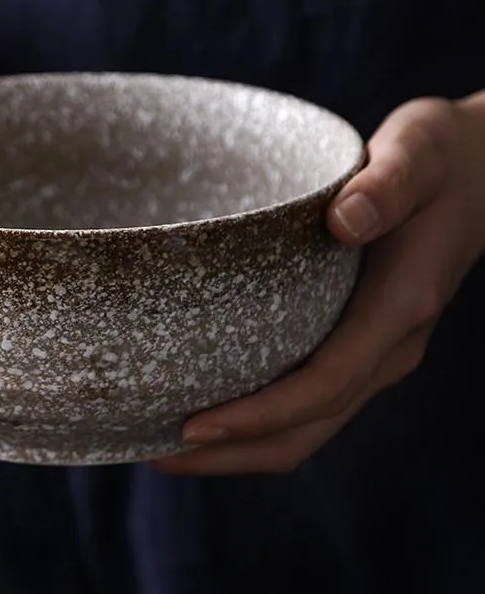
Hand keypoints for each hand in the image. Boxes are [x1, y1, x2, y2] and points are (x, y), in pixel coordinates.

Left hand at [153, 94, 484, 475]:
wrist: (478, 177)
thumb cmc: (439, 160)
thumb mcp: (418, 154)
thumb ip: (386, 185)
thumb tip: (343, 220)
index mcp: (398, 308)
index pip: (323, 385)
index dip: (258, 416)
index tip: (193, 426)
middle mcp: (389, 345)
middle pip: (308, 428)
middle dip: (234, 451)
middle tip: (156, 453)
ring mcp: (376, 351)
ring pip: (310, 426)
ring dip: (242, 446)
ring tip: (169, 443)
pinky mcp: (361, 342)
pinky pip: (311, 400)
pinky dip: (261, 418)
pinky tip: (215, 398)